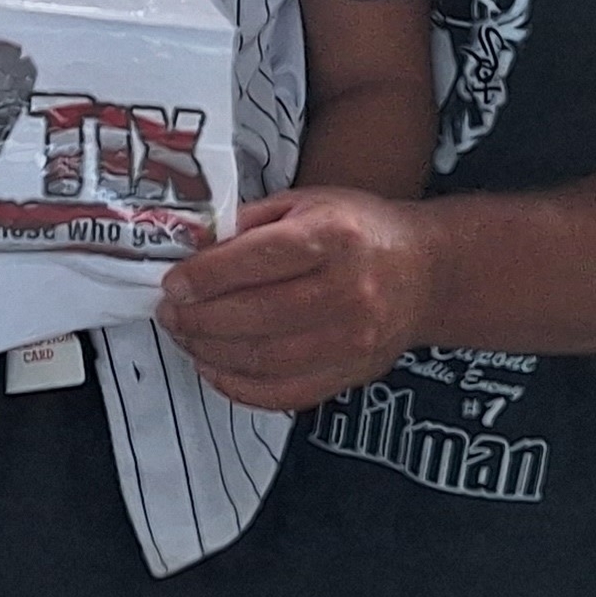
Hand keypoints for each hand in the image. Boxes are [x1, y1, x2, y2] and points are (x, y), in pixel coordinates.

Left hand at [155, 187, 435, 413]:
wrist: (425, 273)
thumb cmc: (359, 230)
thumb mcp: (307, 203)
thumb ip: (250, 224)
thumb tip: (191, 249)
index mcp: (333, 237)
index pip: (257, 260)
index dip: (206, 276)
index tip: (173, 283)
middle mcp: (348, 290)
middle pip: (256, 316)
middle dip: (198, 319)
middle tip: (170, 313)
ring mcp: (353, 339)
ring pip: (264, 360)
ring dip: (211, 353)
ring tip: (186, 337)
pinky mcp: (351, 374)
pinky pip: (284, 394)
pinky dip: (239, 387)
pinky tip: (214, 367)